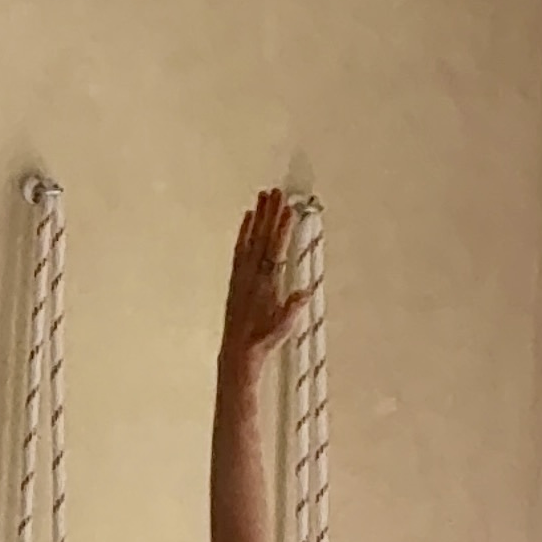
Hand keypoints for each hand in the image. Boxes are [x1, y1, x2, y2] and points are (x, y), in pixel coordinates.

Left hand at [220, 187, 310, 371]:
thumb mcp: (284, 325)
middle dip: (270, 213)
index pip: (275, 249)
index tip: (288, 209)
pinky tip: (247, 218)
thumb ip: (293, 306)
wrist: (238, 349)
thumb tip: (305, 290)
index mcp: (266, 283)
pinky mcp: (236, 277)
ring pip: (250, 238)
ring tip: (262, 196)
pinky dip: (244, 231)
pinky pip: (240, 248)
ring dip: (257, 216)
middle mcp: (252, 274)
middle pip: (262, 237)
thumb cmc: (263, 339)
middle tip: (275, 192)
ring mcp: (242, 274)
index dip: (282, 228)